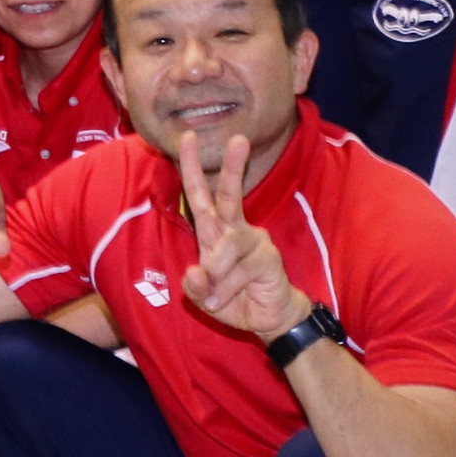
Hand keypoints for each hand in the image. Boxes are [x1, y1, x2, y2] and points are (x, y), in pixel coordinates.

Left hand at [172, 127, 304, 340]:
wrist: (269, 319)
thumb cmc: (234, 300)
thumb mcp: (204, 297)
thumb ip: (194, 287)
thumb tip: (195, 272)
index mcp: (214, 232)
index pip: (200, 194)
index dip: (191, 167)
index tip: (186, 137)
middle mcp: (234, 230)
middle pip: (228, 193)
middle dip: (231, 166)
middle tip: (238, 138)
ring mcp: (254, 240)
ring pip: (226, 243)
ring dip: (216, 271)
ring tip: (216, 294)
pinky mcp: (268, 256)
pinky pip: (239, 268)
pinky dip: (228, 286)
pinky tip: (226, 298)